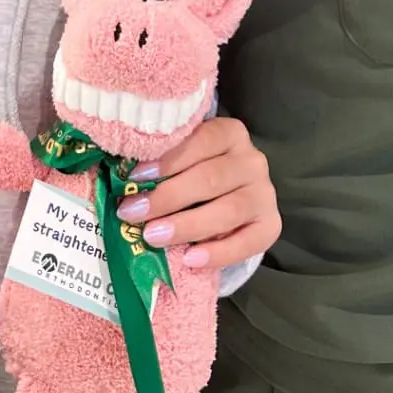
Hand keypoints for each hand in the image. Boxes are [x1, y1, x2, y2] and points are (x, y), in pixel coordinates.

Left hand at [114, 116, 280, 271]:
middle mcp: (252, 160)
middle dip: (167, 197)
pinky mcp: (271, 226)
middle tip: (133, 213)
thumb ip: (165, 161)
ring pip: (227, 211)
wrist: (233, 195)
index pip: (201, 141)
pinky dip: (218, 253)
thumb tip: (122, 176)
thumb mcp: (186, 157)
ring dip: (186, 225)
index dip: (167, 160)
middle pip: (210, 178)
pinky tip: (190, 260)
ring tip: (153, 236)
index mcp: (230, 133)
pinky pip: (247, 243)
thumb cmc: (197, 172)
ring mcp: (264, 194)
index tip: (134, 177)